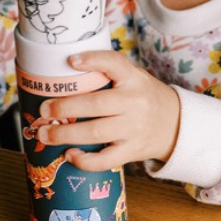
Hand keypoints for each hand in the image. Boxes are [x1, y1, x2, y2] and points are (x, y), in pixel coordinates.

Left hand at [35, 50, 179, 170]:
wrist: (176, 125)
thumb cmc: (144, 97)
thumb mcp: (134, 78)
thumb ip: (109, 73)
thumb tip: (65, 69)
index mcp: (134, 79)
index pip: (115, 63)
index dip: (93, 60)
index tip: (71, 61)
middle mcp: (135, 103)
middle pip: (96, 104)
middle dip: (64, 107)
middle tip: (44, 110)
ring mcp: (134, 129)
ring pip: (95, 133)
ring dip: (65, 134)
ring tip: (45, 134)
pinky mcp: (132, 151)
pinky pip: (105, 159)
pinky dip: (84, 160)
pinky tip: (69, 155)